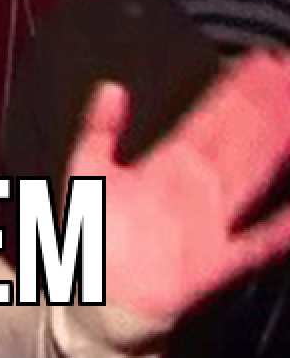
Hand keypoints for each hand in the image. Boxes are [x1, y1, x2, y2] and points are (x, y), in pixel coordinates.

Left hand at [68, 51, 289, 322]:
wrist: (97, 296)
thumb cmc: (93, 235)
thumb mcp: (87, 172)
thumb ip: (99, 129)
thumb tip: (110, 86)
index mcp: (168, 165)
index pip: (210, 120)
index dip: (236, 91)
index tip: (261, 61)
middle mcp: (196, 188)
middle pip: (240, 141)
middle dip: (268, 107)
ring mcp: (210, 222)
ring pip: (253, 177)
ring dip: (278, 146)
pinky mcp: (217, 261)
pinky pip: (257, 243)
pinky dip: (281, 230)